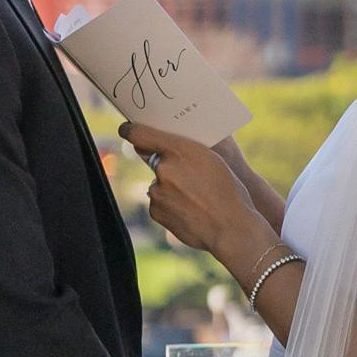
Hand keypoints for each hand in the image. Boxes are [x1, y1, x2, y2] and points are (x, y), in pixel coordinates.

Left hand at [134, 127, 260, 271]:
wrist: (230, 228)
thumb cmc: (228, 191)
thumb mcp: (212, 160)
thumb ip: (185, 152)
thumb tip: (162, 151)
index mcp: (180, 150)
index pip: (140, 134)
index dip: (130, 130)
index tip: (126, 128)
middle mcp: (164, 168)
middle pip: (154, 160)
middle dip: (166, 165)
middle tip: (188, 177)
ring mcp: (157, 191)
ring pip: (159, 183)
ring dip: (170, 188)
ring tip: (196, 198)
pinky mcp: (155, 210)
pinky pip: (159, 202)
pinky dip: (170, 205)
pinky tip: (190, 210)